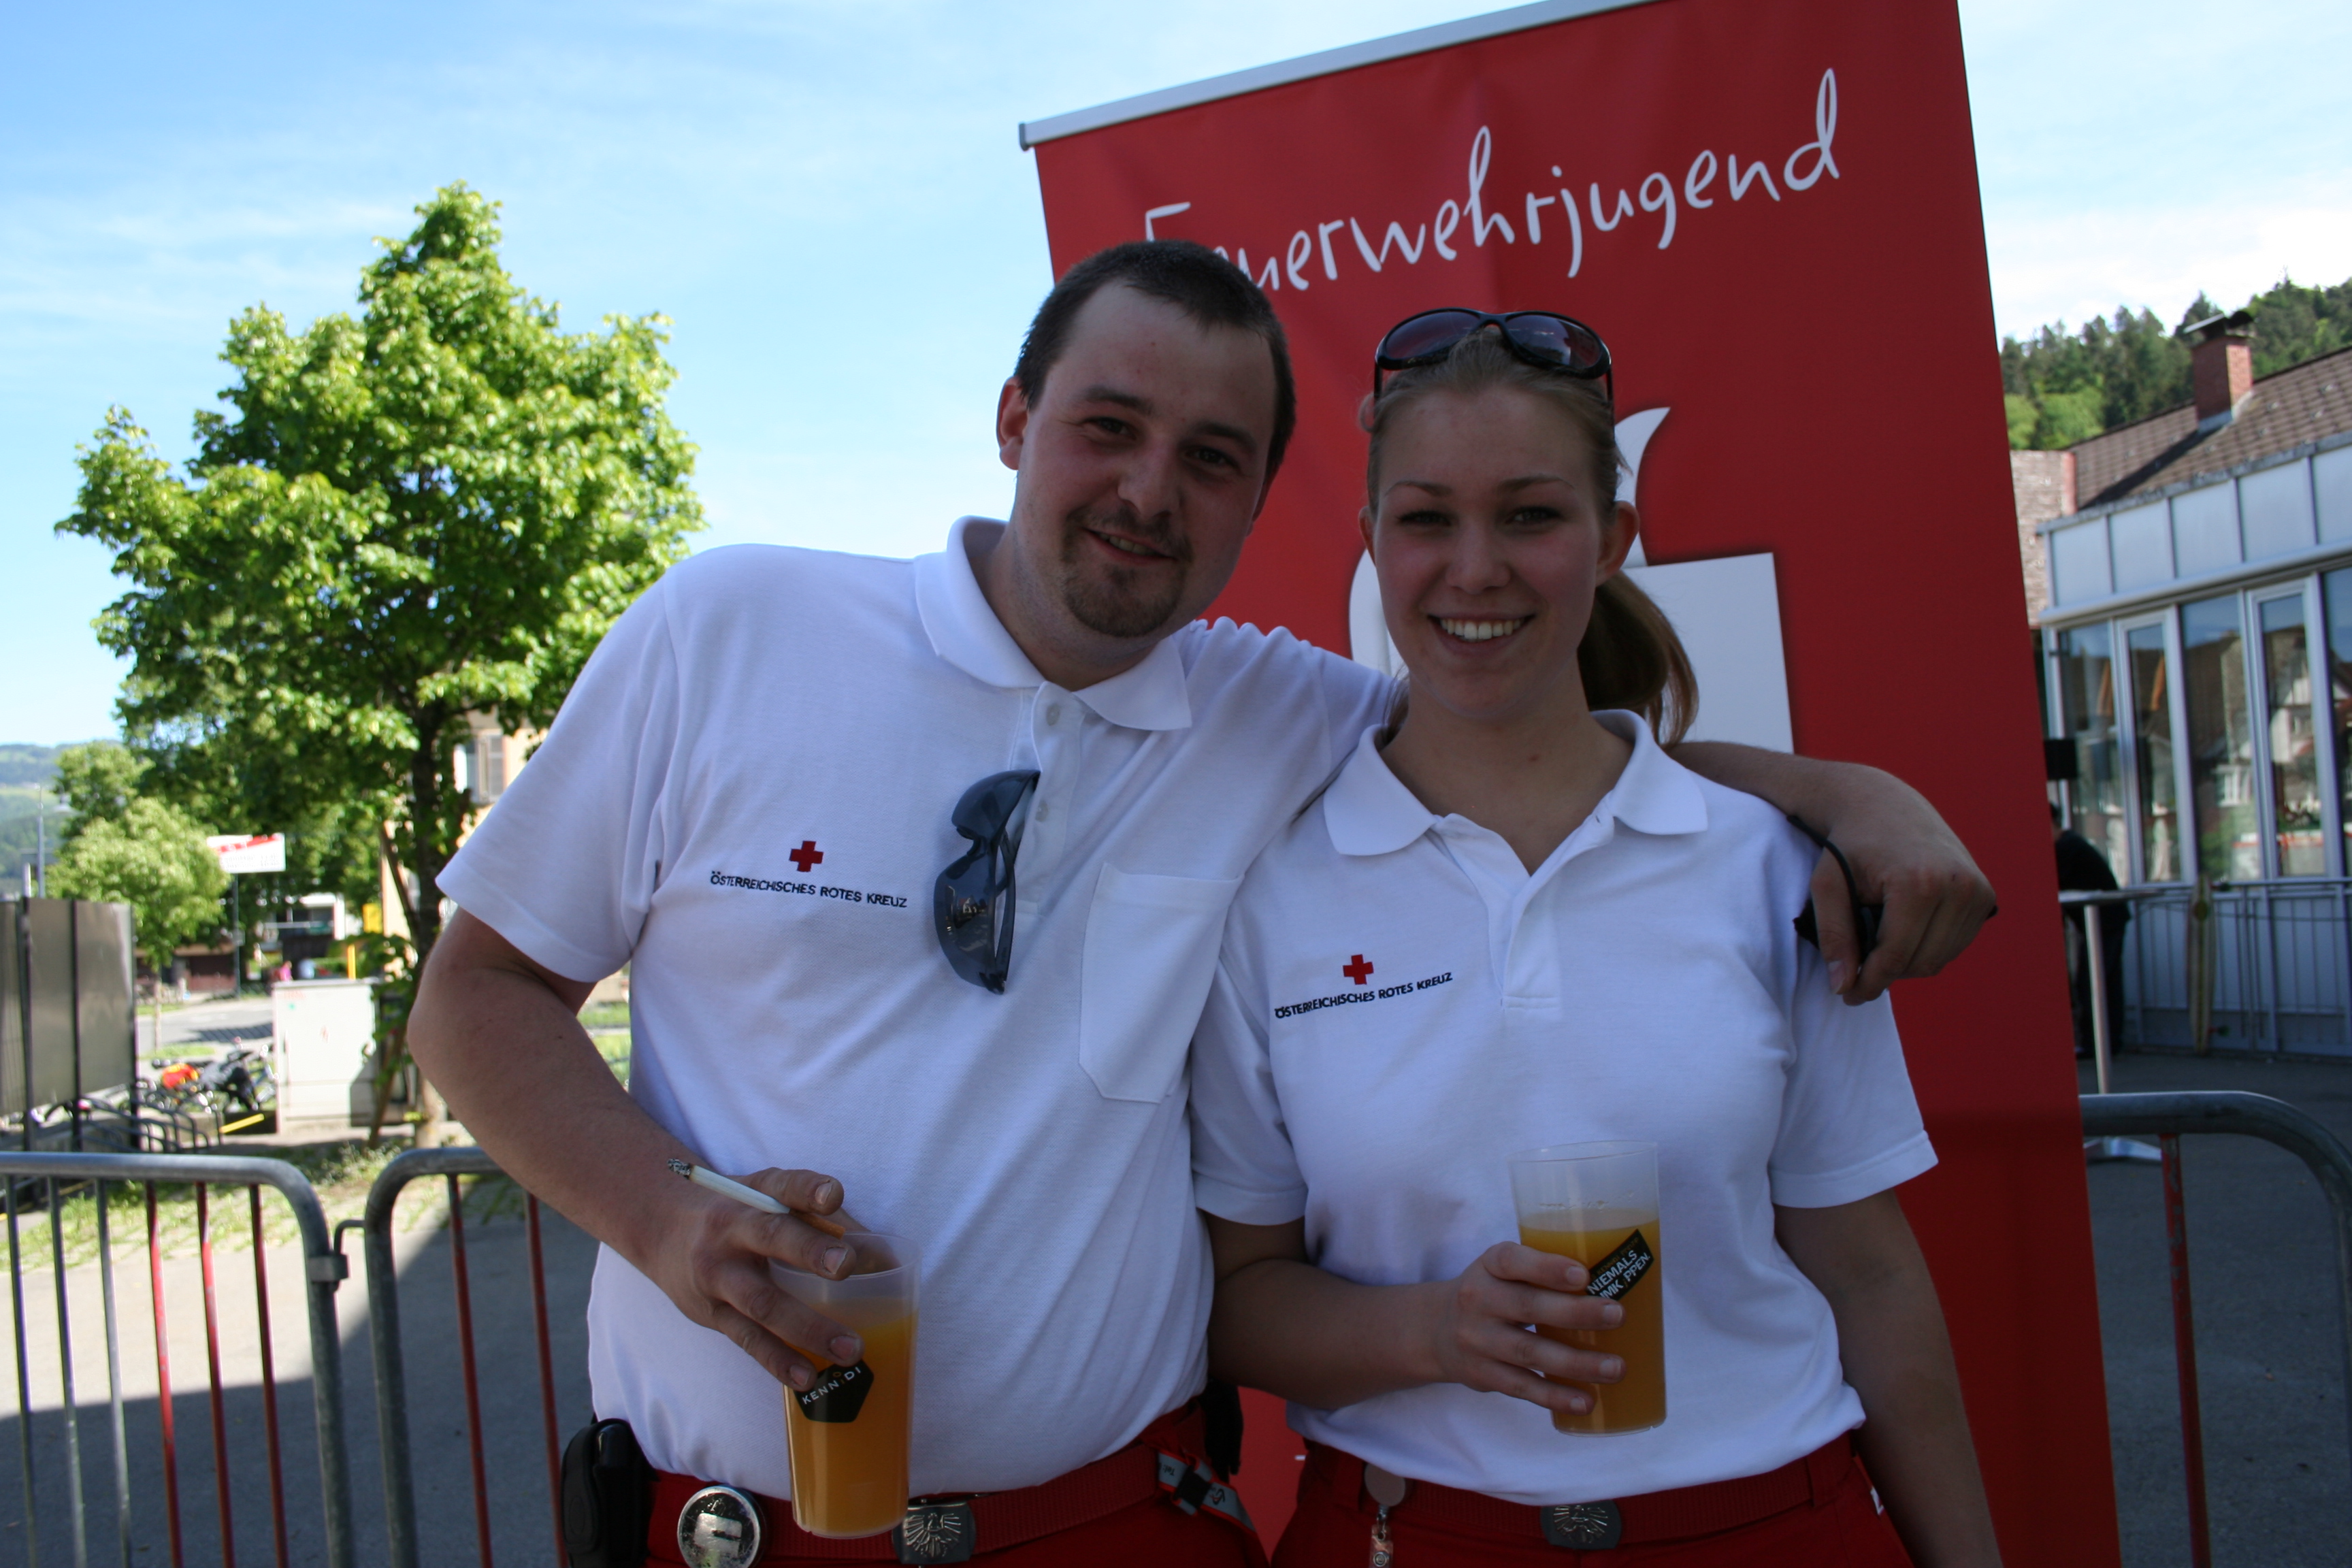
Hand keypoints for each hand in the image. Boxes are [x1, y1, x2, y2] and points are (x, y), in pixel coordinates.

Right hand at [650, 1166, 870, 1391]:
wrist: (661, 1229)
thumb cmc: (737, 1213)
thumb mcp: (767, 1198)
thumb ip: (821, 1220)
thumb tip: (885, 1260)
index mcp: (755, 1195)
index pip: (785, 1185)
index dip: (810, 1189)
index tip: (834, 1195)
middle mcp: (733, 1230)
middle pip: (772, 1238)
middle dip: (809, 1251)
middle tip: (847, 1265)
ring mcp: (718, 1274)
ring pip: (763, 1301)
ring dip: (808, 1327)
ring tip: (848, 1349)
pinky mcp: (711, 1313)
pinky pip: (747, 1339)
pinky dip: (777, 1360)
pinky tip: (806, 1378)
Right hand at [1423, 1243, 1623, 1415]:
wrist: (1436, 1330)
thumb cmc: (1492, 1293)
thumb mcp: (1503, 1270)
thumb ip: (1543, 1272)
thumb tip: (1620, 1283)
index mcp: (1490, 1266)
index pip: (1513, 1261)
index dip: (1547, 1267)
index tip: (1584, 1275)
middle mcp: (1479, 1300)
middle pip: (1528, 1307)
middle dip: (1576, 1312)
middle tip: (1618, 1315)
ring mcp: (1479, 1341)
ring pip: (1530, 1352)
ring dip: (1577, 1362)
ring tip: (1616, 1368)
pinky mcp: (1483, 1375)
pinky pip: (1522, 1387)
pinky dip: (1556, 1396)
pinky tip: (1586, 1401)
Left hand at [1807, 768, 1996, 1003]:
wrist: (1884, 804)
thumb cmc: (1849, 845)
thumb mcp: (1827, 887)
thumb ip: (1834, 937)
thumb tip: (1842, 986)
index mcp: (1919, 882)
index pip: (1896, 957)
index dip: (1869, 983)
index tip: (1848, 996)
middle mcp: (1957, 885)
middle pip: (1922, 963)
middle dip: (1887, 976)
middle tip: (1858, 975)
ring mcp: (1977, 889)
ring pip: (1942, 958)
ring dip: (1908, 963)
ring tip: (1878, 946)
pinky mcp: (1985, 893)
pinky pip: (1957, 943)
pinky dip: (1929, 948)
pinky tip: (1904, 930)